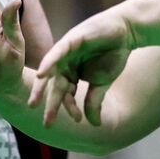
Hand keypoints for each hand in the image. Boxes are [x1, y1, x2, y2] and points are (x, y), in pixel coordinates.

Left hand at [30, 6, 135, 125]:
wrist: (125, 33)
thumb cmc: (113, 54)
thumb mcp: (103, 82)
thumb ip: (94, 101)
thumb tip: (94, 125)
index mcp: (71, 74)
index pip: (66, 94)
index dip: (70, 107)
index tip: (77, 120)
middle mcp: (65, 64)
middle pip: (55, 86)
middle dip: (49, 104)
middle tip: (46, 123)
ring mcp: (65, 52)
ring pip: (51, 72)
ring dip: (41, 88)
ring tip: (34, 103)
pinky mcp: (70, 40)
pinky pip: (56, 54)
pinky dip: (48, 64)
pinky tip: (41, 76)